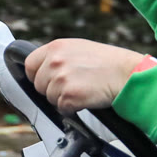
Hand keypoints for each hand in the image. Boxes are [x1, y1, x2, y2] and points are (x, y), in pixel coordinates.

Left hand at [23, 38, 148, 113]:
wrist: (127, 74)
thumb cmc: (109, 62)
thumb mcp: (80, 48)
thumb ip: (59, 55)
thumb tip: (44, 67)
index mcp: (56, 47)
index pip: (30, 64)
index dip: (36, 75)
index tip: (45, 80)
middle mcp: (55, 61)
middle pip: (38, 85)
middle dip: (51, 89)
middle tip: (72, 86)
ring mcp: (61, 79)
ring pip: (49, 98)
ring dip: (63, 99)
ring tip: (82, 89)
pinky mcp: (68, 96)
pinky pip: (62, 108)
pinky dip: (72, 108)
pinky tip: (86, 98)